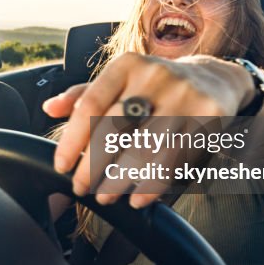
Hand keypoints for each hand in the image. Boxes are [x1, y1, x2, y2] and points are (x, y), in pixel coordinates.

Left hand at [44, 53, 255, 208]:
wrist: (214, 79)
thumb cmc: (155, 86)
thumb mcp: (121, 82)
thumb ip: (83, 95)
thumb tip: (49, 108)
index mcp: (126, 66)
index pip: (90, 105)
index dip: (71, 140)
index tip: (61, 166)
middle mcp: (154, 76)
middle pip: (113, 129)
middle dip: (91, 166)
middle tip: (81, 188)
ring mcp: (183, 96)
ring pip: (142, 150)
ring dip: (118, 181)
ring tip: (106, 195)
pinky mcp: (206, 117)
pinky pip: (173, 160)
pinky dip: (151, 185)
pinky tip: (137, 198)